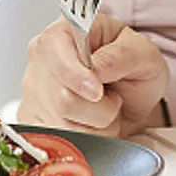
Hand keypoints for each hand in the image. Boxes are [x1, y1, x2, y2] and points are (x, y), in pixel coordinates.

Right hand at [18, 14, 168, 137]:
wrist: (131, 98)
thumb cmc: (133, 69)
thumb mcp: (142, 53)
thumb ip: (121, 55)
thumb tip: (97, 68)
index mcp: (63, 32)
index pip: (53, 49)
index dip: (75, 73)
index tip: (97, 91)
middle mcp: (42, 60)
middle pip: (62, 97)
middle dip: (98, 107)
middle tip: (109, 95)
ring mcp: (34, 93)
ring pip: (65, 125)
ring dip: (96, 126)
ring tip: (102, 109)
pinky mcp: (34, 121)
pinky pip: (58, 143)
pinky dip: (85, 140)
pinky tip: (90, 123)